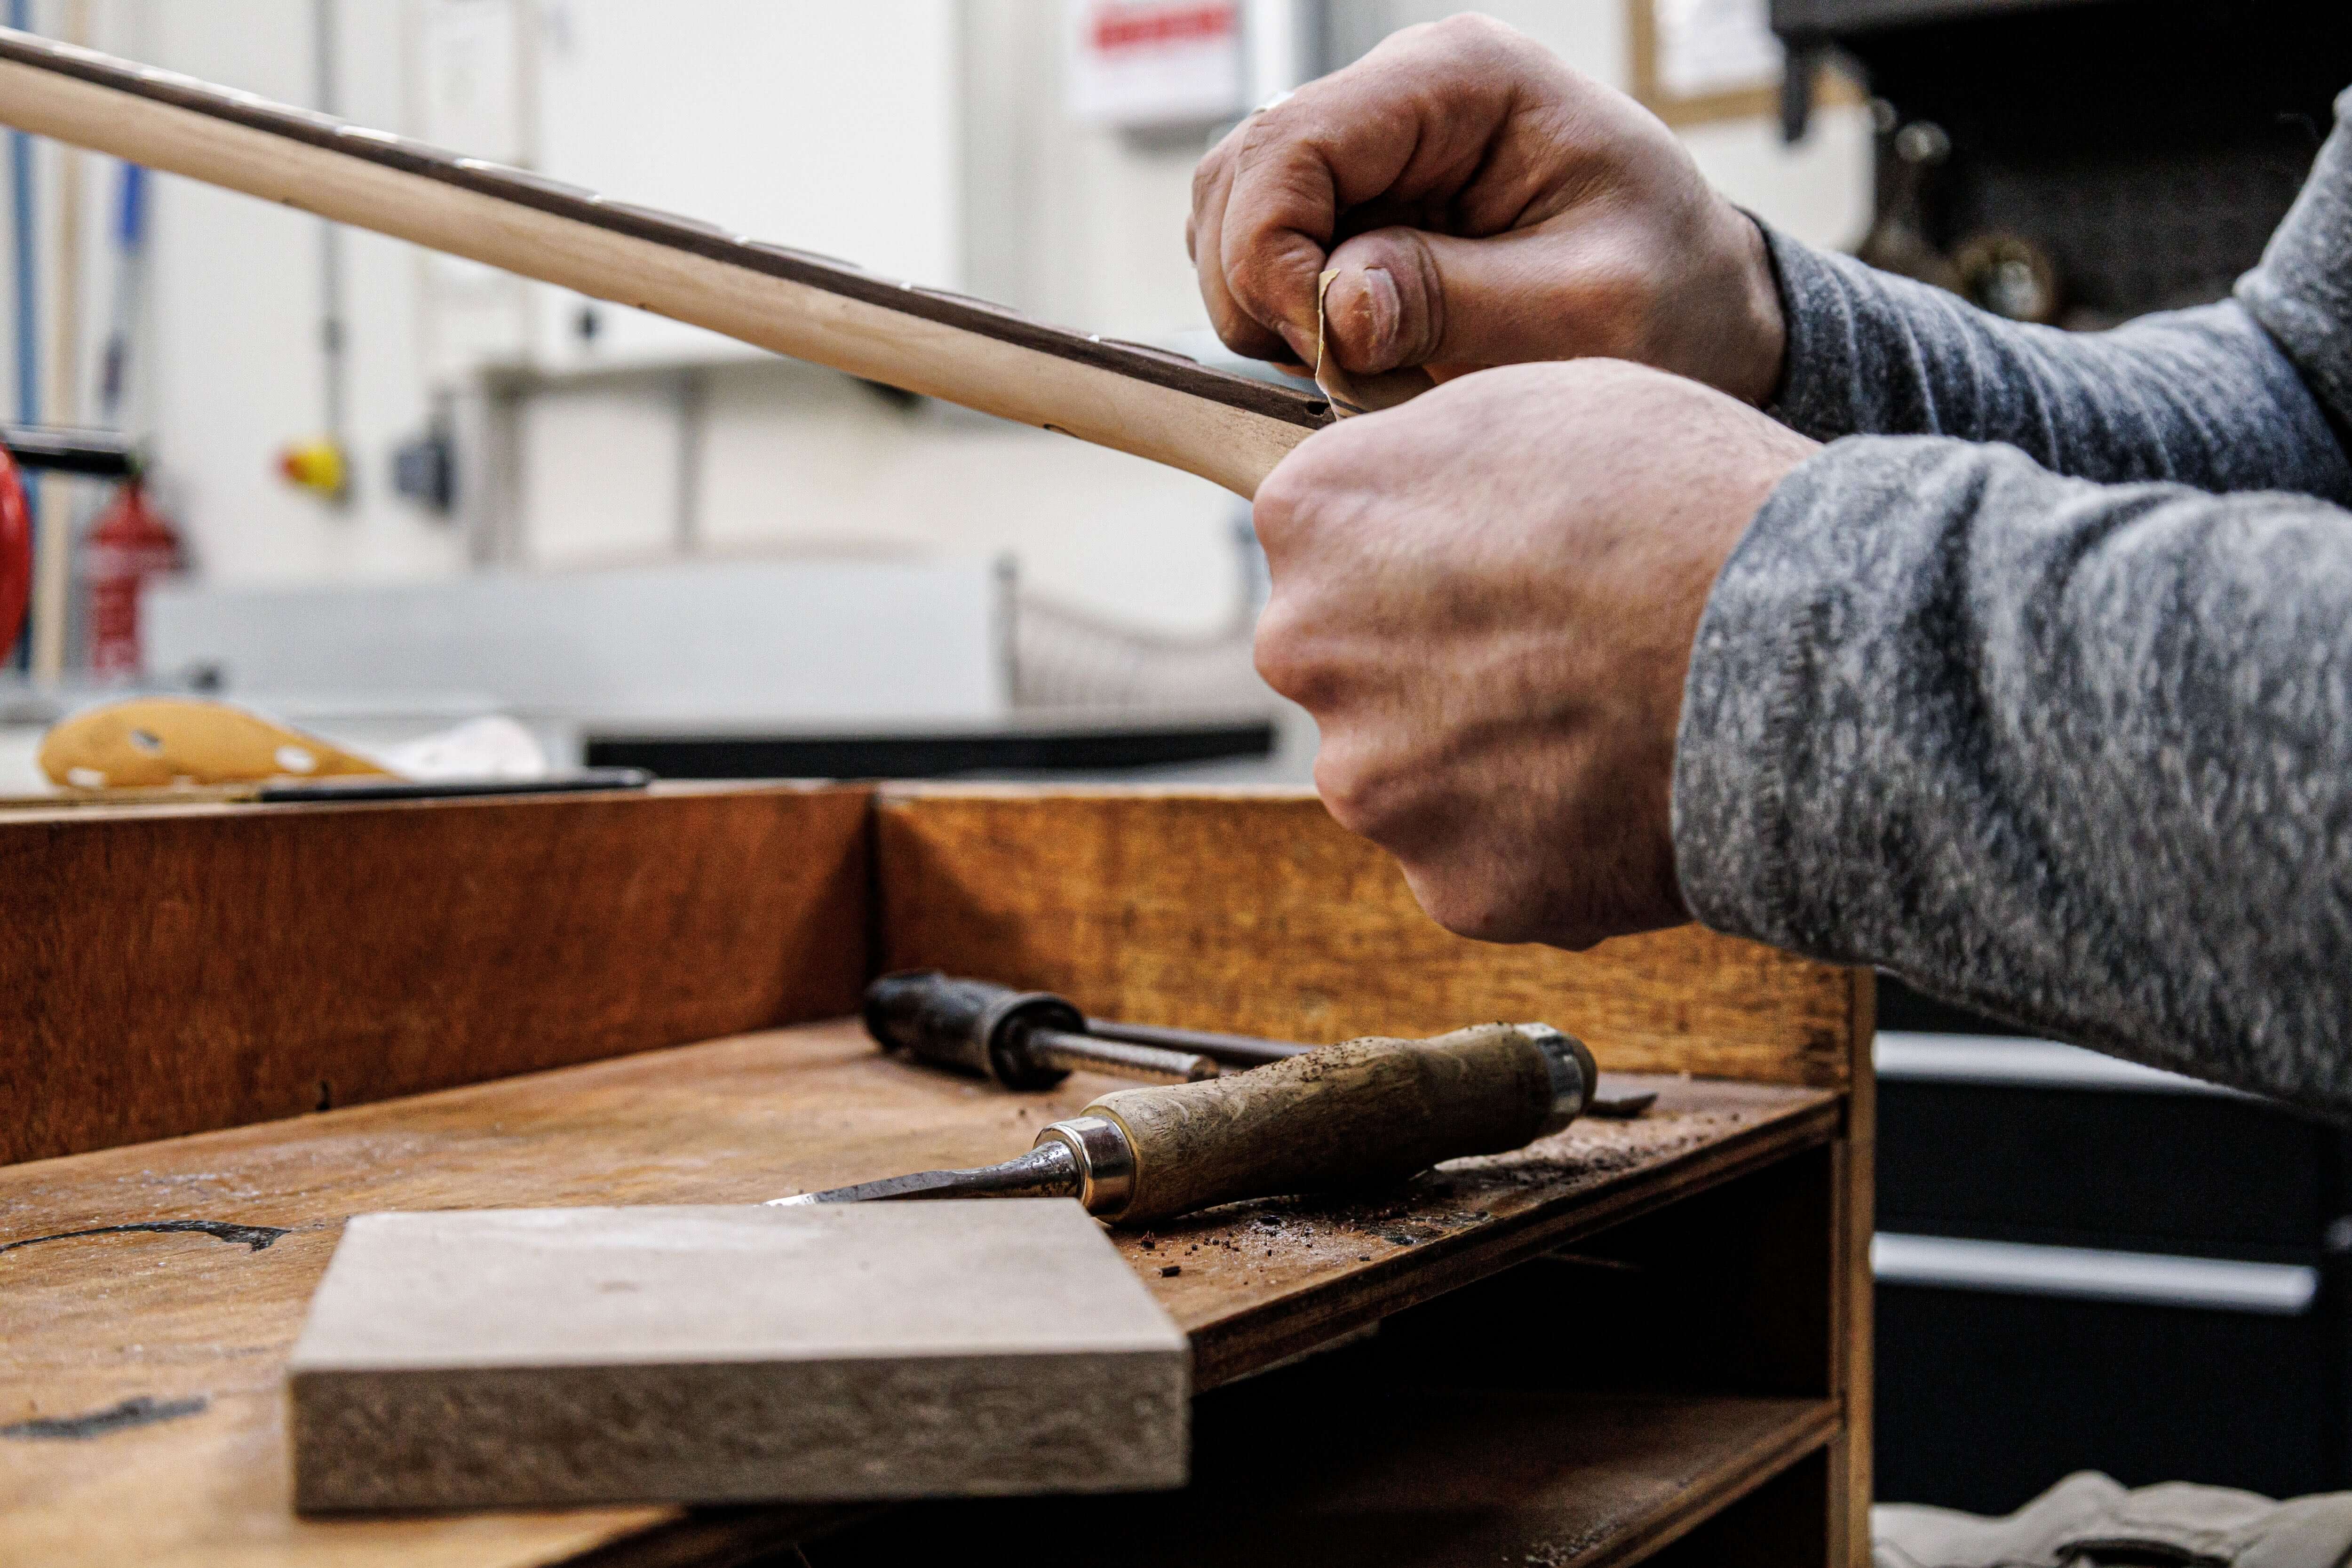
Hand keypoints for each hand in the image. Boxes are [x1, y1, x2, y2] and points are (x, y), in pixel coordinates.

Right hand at [1187, 14, 1784, 405]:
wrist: (1701, 309)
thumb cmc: (1669, 297)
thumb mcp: (1587, 312)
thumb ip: (1461, 303)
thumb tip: (1338, 306)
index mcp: (1462, 80)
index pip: (1292, 147)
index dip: (1275, 262)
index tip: (1332, 353)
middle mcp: (1400, 95)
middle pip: (1240, 179)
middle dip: (1262, 292)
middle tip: (1347, 371)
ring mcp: (1369, 148)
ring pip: (1230, 218)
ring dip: (1266, 310)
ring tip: (1362, 364)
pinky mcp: (1353, 204)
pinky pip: (1258, 255)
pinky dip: (1282, 318)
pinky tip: (1357, 350)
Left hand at [1252, 360, 1816, 948]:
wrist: (1797, 649)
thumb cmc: (1681, 497)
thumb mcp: (1534, 397)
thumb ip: (1423, 456)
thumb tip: (1391, 502)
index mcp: (1313, 517)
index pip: (1323, 537)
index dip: (1416, 546)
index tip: (1488, 556)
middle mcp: (1308, 653)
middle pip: (1351, 662)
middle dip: (1429, 657)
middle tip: (1553, 642)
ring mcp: (1375, 782)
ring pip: (1411, 771)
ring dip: (1484, 754)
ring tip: (1603, 718)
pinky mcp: (1453, 886)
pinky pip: (1484, 860)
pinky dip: (1541, 838)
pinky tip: (1620, 792)